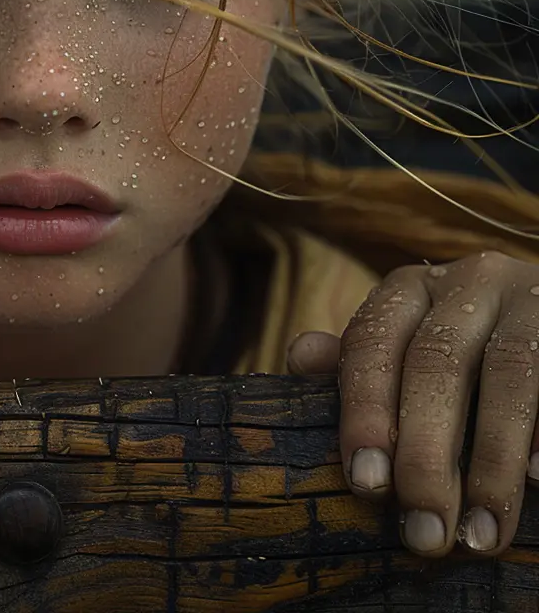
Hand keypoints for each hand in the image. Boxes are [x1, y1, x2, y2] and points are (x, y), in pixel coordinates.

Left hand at [289, 251, 538, 557]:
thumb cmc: (465, 346)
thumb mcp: (408, 341)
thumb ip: (360, 358)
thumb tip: (300, 357)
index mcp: (410, 288)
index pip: (373, 341)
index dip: (366, 412)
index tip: (366, 483)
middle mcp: (468, 281)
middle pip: (435, 362)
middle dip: (425, 453)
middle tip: (422, 530)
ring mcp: (529, 299)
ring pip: (508, 373)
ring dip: (493, 462)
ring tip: (480, 533)